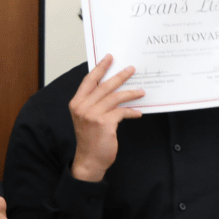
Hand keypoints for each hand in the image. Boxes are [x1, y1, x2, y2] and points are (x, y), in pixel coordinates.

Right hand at [69, 55, 143, 181]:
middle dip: (120, 76)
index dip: (99, 68)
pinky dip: (131, 111)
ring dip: (130, 92)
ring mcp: (92, 115)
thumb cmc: (90, 139)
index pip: (88, 81)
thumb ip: (94, 103)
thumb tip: (112, 89)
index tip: (109, 58)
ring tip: (141, 91)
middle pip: (104, 86)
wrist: (89, 159)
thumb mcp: (87, 118)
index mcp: (76, 103)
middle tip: (131, 69)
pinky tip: (137, 112)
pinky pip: (122, 111)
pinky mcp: (104, 123)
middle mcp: (82, 107)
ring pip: (115, 97)